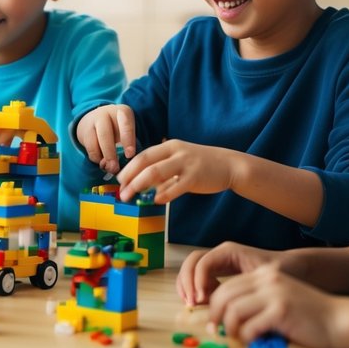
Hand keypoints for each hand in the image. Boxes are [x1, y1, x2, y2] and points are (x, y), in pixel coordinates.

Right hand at [76, 104, 136, 175]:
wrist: (98, 118)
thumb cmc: (119, 128)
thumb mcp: (127, 130)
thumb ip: (126, 145)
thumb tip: (117, 166)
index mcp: (123, 112)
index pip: (125, 125)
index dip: (128, 140)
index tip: (129, 155)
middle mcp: (106, 114)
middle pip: (105, 134)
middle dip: (110, 153)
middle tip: (114, 168)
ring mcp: (92, 122)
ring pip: (94, 142)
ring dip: (101, 158)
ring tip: (109, 169)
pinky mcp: (84, 131)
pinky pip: (89, 148)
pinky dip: (96, 157)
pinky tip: (102, 161)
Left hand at [116, 140, 240, 203]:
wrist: (230, 165)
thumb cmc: (200, 165)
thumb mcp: (178, 162)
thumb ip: (161, 173)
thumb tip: (141, 186)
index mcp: (169, 146)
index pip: (142, 156)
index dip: (128, 168)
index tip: (118, 180)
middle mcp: (175, 152)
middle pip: (145, 163)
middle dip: (129, 178)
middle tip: (120, 192)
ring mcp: (186, 163)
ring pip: (156, 172)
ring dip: (139, 185)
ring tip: (130, 196)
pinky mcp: (196, 177)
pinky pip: (176, 186)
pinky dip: (164, 193)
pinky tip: (155, 200)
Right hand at [176, 242, 289, 307]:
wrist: (295, 268)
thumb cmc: (283, 272)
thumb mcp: (265, 279)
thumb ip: (244, 288)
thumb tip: (223, 302)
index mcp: (228, 251)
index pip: (202, 262)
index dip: (197, 281)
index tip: (201, 299)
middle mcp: (220, 254)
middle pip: (191, 262)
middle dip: (187, 283)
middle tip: (191, 303)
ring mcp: (218, 262)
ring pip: (191, 269)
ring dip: (187, 286)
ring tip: (192, 305)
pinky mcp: (219, 272)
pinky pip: (198, 277)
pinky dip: (195, 289)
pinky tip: (202, 302)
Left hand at [208, 263, 344, 347]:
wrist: (339, 321)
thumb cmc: (307, 316)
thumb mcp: (277, 299)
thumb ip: (254, 301)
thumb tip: (224, 318)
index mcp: (263, 275)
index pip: (227, 286)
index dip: (214, 304)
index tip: (213, 320)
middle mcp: (266, 280)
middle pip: (224, 296)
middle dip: (215, 315)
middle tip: (215, 331)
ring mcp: (274, 294)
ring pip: (233, 311)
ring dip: (230, 328)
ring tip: (236, 338)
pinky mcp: (281, 311)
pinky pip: (250, 326)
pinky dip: (247, 337)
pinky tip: (255, 342)